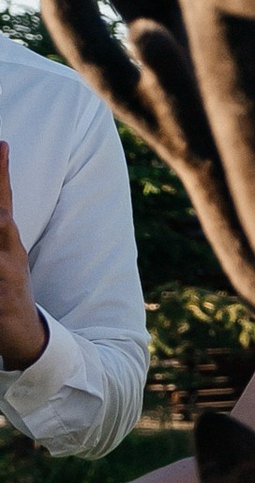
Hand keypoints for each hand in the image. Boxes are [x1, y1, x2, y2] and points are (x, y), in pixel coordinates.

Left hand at [0, 146, 43, 370]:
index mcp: (9, 244)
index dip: (1, 174)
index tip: (1, 144)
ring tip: (0, 229)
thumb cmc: (7, 291)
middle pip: (0, 220)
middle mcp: (8, 257)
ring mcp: (2, 279)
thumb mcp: (5, 258)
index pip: (3, 201)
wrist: (25, 337)